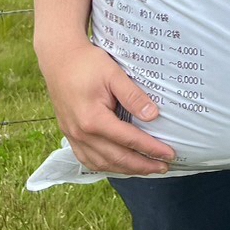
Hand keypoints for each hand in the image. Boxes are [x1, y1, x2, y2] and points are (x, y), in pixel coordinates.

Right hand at [36, 38, 174, 175]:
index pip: (129, 140)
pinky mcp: (69, 134)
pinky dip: (106, 167)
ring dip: (126, 170)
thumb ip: (133, 96)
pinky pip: (88, 160)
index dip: (152, 149)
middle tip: (164, 168)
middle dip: (142, 166)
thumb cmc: (87, 63)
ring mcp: (73, 136)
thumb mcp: (114, 74)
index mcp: (93, 119)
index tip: (169, 154)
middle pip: (117, 158)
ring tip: (146, 170)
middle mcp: (82, 133)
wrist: (59, 59)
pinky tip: (119, 166)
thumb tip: (153, 115)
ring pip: (102, 164)